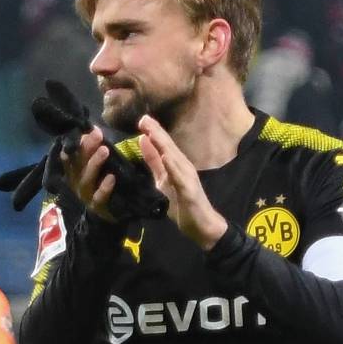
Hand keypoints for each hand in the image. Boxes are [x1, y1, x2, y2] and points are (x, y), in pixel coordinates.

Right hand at [62, 128, 117, 220]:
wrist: (104, 218)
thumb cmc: (99, 186)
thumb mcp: (93, 168)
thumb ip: (92, 152)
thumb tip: (94, 129)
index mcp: (74, 172)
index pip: (70, 155)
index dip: (76, 142)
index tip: (87, 129)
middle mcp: (76, 182)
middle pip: (78, 164)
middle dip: (86, 148)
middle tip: (97, 134)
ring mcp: (85, 195)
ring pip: (86, 179)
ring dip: (94, 164)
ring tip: (105, 150)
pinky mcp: (96, 207)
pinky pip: (98, 197)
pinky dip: (104, 187)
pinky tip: (112, 177)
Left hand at [137, 115, 227, 249]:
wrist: (201, 225)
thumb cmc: (182, 203)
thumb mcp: (163, 180)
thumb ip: (154, 162)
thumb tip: (143, 141)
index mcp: (175, 165)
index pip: (163, 145)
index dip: (153, 132)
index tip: (141, 119)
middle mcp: (183, 167)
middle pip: (168, 147)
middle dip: (156, 132)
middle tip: (144, 118)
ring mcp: (187, 178)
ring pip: (174, 158)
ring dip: (164, 144)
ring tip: (152, 132)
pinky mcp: (190, 191)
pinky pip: (180, 177)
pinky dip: (173, 166)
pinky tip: (166, 156)